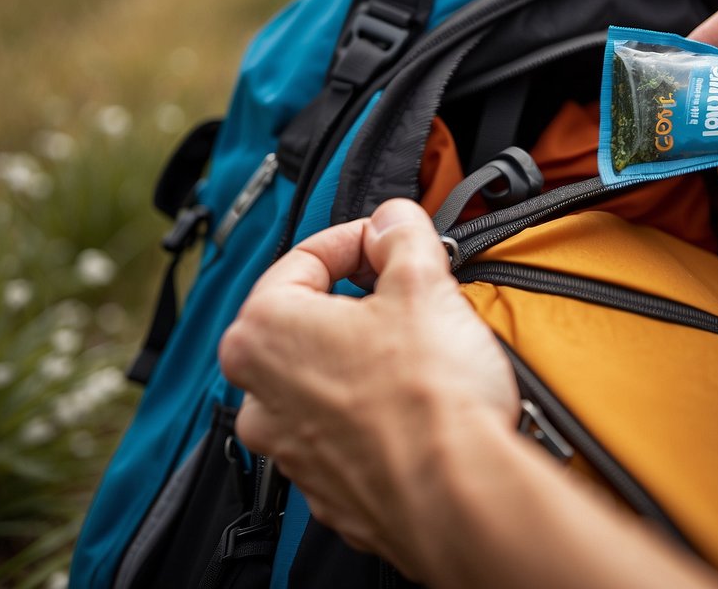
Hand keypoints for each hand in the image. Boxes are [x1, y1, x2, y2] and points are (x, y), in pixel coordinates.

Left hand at [218, 199, 518, 575]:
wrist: (457, 497)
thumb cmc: (428, 399)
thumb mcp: (422, 282)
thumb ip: (401, 234)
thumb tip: (392, 220)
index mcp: (262, 333)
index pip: (304, 259)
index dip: (359, 240)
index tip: (392, 241)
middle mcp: (260, 394)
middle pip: (309, 319)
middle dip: (362, 300)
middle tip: (413, 292)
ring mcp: (290, 449)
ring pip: (326, 376)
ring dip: (367, 355)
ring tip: (422, 350)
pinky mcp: (328, 487)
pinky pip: (345, 429)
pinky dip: (376, 409)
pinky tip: (419, 403)